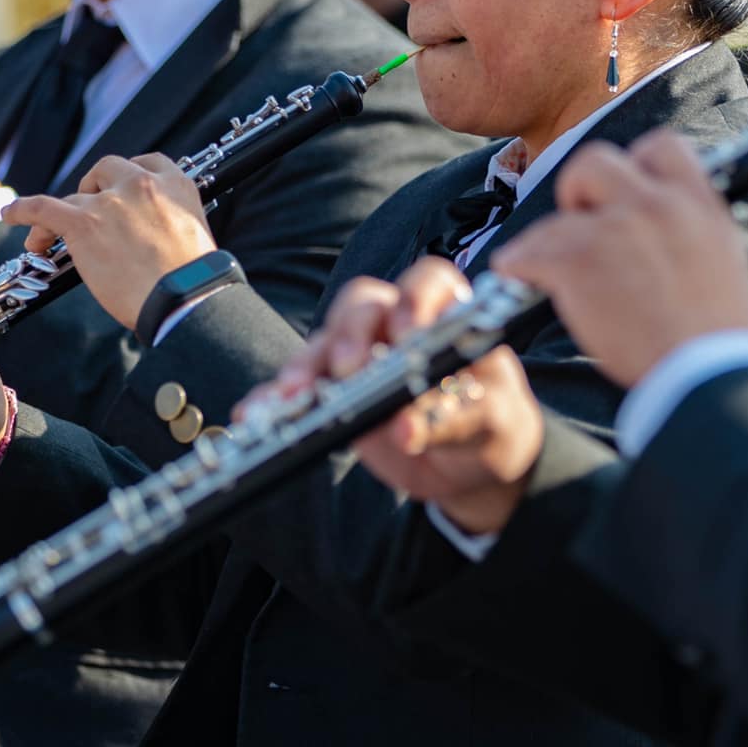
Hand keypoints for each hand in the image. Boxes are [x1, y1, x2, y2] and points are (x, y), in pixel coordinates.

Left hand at [1, 155, 216, 330]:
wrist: (183, 298)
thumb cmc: (191, 282)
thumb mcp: (192, 236)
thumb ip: (168, 224)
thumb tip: (148, 239)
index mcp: (176, 184)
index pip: (146, 163)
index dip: (127, 177)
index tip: (119, 192)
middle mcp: (141, 184)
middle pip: (107, 169)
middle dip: (94, 190)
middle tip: (90, 215)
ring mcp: (110, 201)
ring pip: (76, 194)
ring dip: (64, 212)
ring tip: (50, 236)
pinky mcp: (83, 223)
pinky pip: (43, 207)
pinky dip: (23, 210)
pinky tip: (11, 215)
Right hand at [239, 260, 545, 537]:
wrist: (469, 465)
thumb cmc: (490, 425)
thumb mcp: (490, 423)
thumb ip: (455, 420)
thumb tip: (407, 429)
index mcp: (447, 317)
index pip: (429, 281)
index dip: (417, 298)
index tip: (409, 334)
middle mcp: (397, 326)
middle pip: (364, 303)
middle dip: (352, 332)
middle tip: (349, 368)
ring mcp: (360, 356)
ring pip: (324, 340)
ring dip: (306, 364)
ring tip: (295, 395)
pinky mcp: (333, 391)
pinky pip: (296, 386)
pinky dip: (273, 398)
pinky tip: (257, 413)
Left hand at [488, 131, 747, 388]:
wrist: (703, 374)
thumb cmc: (714, 331)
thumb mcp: (724, 257)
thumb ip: (691, 224)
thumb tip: (669, 215)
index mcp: (696, 201)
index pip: (661, 146)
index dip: (635, 165)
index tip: (623, 191)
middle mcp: (655, 205)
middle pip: (596, 162)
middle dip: (580, 189)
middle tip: (581, 222)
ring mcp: (614, 231)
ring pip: (558, 216)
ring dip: (547, 241)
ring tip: (546, 264)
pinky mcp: (579, 263)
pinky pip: (531, 250)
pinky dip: (519, 263)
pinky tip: (517, 272)